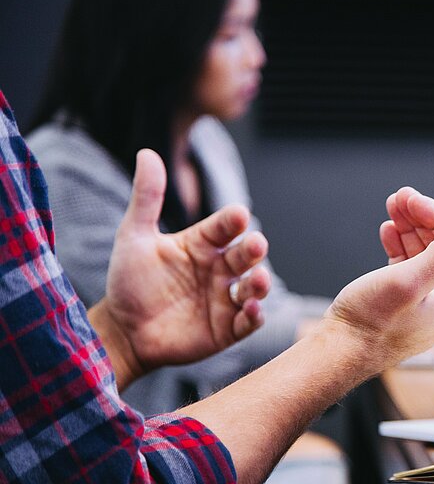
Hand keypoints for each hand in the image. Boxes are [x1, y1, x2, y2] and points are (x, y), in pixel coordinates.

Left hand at [93, 149, 270, 385]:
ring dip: (260, 283)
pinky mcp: (227, 329)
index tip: (238, 214)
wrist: (122, 331)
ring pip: (254, 287)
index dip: (232, 221)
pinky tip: (251, 309)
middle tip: (256, 244)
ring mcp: (225, 299)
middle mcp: (219, 269)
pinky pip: (248, 321)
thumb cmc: (129, 282)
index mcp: (202, 244)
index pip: (224, 227)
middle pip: (245, 255)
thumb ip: (146, 198)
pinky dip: (255, 315)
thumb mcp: (134, 237)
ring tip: (258, 280)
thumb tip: (147, 152)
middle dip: (253, 249)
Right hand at [324, 187, 433, 368]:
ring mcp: (428, 302)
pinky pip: (411, 266)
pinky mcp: (407, 302)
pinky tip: (389, 232)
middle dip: (421, 218)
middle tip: (399, 197)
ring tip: (392, 207)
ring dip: (409, 228)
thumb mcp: (409, 281)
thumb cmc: (371, 324)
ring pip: (425, 253)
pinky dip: (400, 246)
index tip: (412, 198)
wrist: (340, 352)